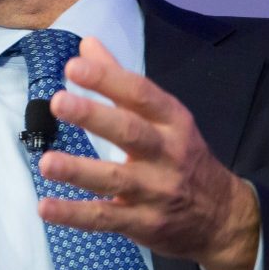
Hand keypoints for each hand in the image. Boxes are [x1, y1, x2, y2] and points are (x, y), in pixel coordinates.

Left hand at [37, 37, 260, 269]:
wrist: (223, 218)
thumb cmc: (182, 156)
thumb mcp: (165, 117)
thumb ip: (122, 82)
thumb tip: (87, 45)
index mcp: (172, 121)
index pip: (141, 94)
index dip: (108, 79)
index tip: (74, 66)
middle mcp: (167, 154)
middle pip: (130, 133)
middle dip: (94, 117)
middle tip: (58, 102)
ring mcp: (156, 192)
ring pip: (115, 179)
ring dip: (79, 171)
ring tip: (46, 162)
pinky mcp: (143, 223)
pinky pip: (105, 219)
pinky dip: (74, 215)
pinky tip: (45, 208)